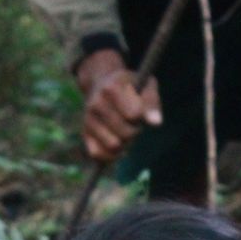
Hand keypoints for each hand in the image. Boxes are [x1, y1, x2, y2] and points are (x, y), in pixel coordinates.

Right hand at [77, 49, 161, 163]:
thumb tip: (156, 123)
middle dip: (135, 131)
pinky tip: (118, 147)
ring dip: (125, 144)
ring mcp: (88, 119)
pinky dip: (110, 155)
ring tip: (125, 132)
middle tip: (134, 123)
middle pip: (126, 133)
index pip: (133, 115)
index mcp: (111, 88)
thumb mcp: (145, 86)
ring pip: (113, 145)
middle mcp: (96, 103)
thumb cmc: (130, 87)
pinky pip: (97, 154)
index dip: (141, 117)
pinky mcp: (84, 133)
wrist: (101, 84)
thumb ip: (151, 103)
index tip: (140, 111)